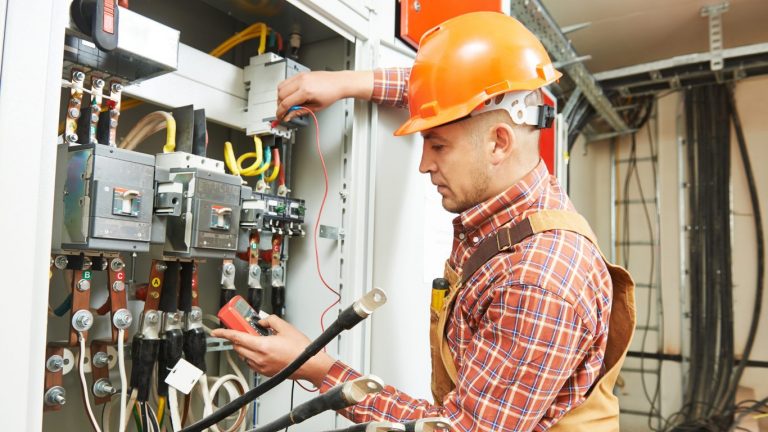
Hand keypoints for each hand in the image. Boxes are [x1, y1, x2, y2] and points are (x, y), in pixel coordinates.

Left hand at [211, 315, 334, 387]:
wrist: (309, 365)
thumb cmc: (300, 350)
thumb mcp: (286, 327)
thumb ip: (270, 320)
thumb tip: (262, 321)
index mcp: (262, 346)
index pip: (237, 338)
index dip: (224, 333)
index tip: (217, 332)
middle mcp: (259, 358)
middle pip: (238, 347)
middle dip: (238, 338)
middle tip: (244, 330)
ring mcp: (261, 367)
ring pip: (244, 355)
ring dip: (245, 347)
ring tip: (257, 339)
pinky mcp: (265, 372)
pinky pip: (251, 362)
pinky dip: (251, 355)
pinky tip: (262, 349)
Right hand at [276, 70, 373, 121]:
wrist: (339, 83)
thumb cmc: (331, 94)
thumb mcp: (316, 108)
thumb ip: (299, 112)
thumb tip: (289, 116)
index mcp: (306, 91)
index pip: (286, 103)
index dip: (280, 112)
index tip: (280, 116)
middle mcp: (301, 82)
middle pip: (281, 94)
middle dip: (280, 105)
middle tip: (283, 111)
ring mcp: (300, 76)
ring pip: (281, 86)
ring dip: (281, 96)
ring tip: (287, 103)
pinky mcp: (301, 73)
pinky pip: (286, 81)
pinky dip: (285, 89)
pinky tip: (290, 95)